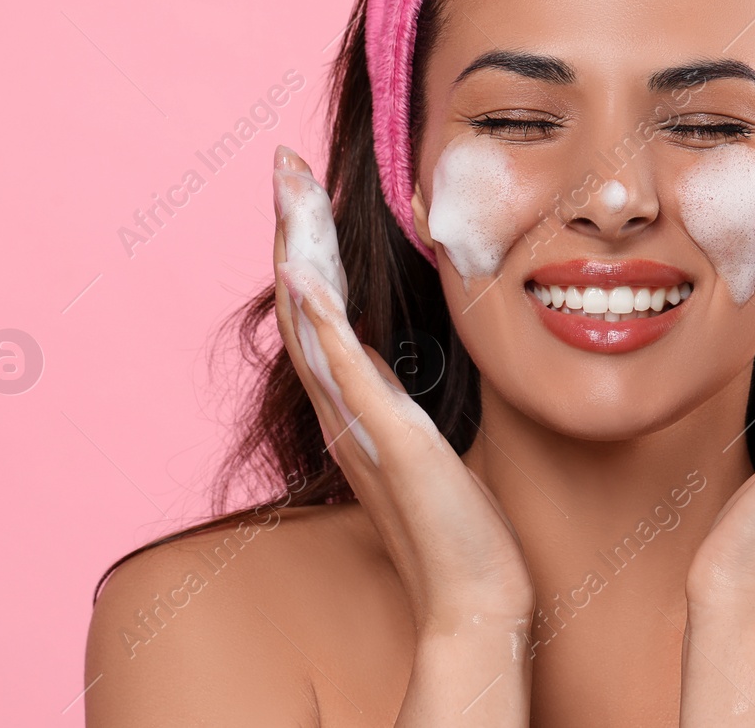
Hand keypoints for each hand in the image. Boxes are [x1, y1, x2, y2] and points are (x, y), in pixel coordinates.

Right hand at [271, 145, 533, 723]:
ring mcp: (355, 423)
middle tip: (284, 161)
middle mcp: (340, 408)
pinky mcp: (386, 440)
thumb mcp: (422, 434)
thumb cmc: (456, 520)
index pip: (318, 307)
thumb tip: (390, 355)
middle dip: (292, 227)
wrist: (471, 592)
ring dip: (298, 251)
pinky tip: (308, 277)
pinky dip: (321, 322)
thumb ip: (396, 395)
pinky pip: (344, 373)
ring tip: (289, 189)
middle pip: (300, 300)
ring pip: (310, 322)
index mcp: (351, 402)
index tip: (300, 186)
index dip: (305, 244)